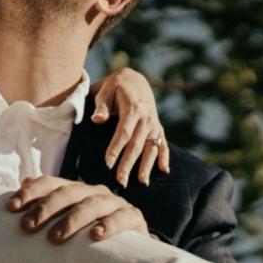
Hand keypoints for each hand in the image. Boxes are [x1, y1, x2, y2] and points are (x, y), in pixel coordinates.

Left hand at [8, 175, 150, 243]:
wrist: (131, 245)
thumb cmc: (91, 232)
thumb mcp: (68, 218)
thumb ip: (48, 202)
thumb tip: (24, 180)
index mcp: (76, 190)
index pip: (51, 183)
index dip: (30, 193)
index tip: (11, 208)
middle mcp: (94, 192)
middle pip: (68, 193)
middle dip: (45, 208)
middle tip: (27, 226)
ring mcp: (115, 203)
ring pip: (91, 205)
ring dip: (72, 220)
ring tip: (55, 237)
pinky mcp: (133, 218)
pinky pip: (121, 218)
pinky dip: (109, 225)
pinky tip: (96, 235)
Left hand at [90, 67, 169, 183]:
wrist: (135, 80)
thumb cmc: (115, 87)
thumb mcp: (106, 91)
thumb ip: (102, 106)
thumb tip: (97, 119)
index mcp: (133, 108)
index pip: (123, 132)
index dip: (116, 148)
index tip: (108, 163)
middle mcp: (146, 118)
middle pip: (137, 145)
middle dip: (129, 164)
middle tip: (121, 181)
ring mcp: (154, 124)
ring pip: (151, 148)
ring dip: (147, 166)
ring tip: (142, 182)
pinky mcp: (158, 128)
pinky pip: (163, 144)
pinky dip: (165, 157)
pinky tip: (164, 171)